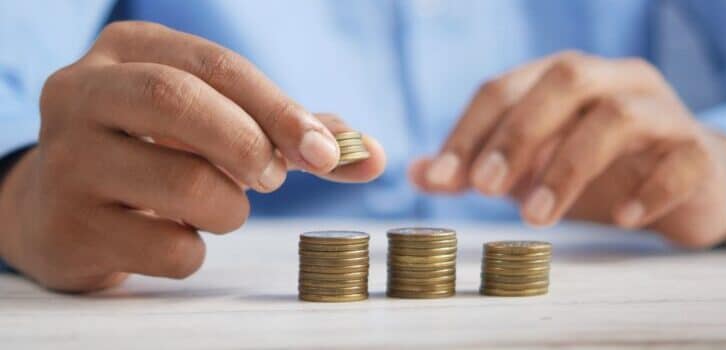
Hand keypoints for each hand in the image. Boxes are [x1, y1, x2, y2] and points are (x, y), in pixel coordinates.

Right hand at [0, 21, 384, 291]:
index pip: (216, 66)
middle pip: (180, 102)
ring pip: (183, 184)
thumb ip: (290, 132)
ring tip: (219, 206)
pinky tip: (174, 235)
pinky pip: (167, 248)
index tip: (327, 152)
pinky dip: (195, 250)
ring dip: (229, 208)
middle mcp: (83, 93)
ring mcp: (66, 160)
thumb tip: (372, 154)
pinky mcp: (68, 226)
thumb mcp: (213, 122)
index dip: (280, 109)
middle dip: (249, 145)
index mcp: (128, 50)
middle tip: (273, 177)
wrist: (61, 207)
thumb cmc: (156, 153)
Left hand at [411, 51, 725, 247]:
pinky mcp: (698, 151)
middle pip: (563, 81)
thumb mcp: (530, 167)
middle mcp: (613, 81)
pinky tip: (621, 218)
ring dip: (569, 167)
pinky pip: (680, 161)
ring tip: (537, 218)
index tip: (441, 178)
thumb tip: (417, 174)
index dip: (469, 131)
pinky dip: (649, 189)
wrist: (686, 184)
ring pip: (618, 117)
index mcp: (563, 78)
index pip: (505, 87)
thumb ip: (477, 167)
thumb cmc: (598, 169)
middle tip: (485, 189)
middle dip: (517, 134)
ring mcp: (661, 111)